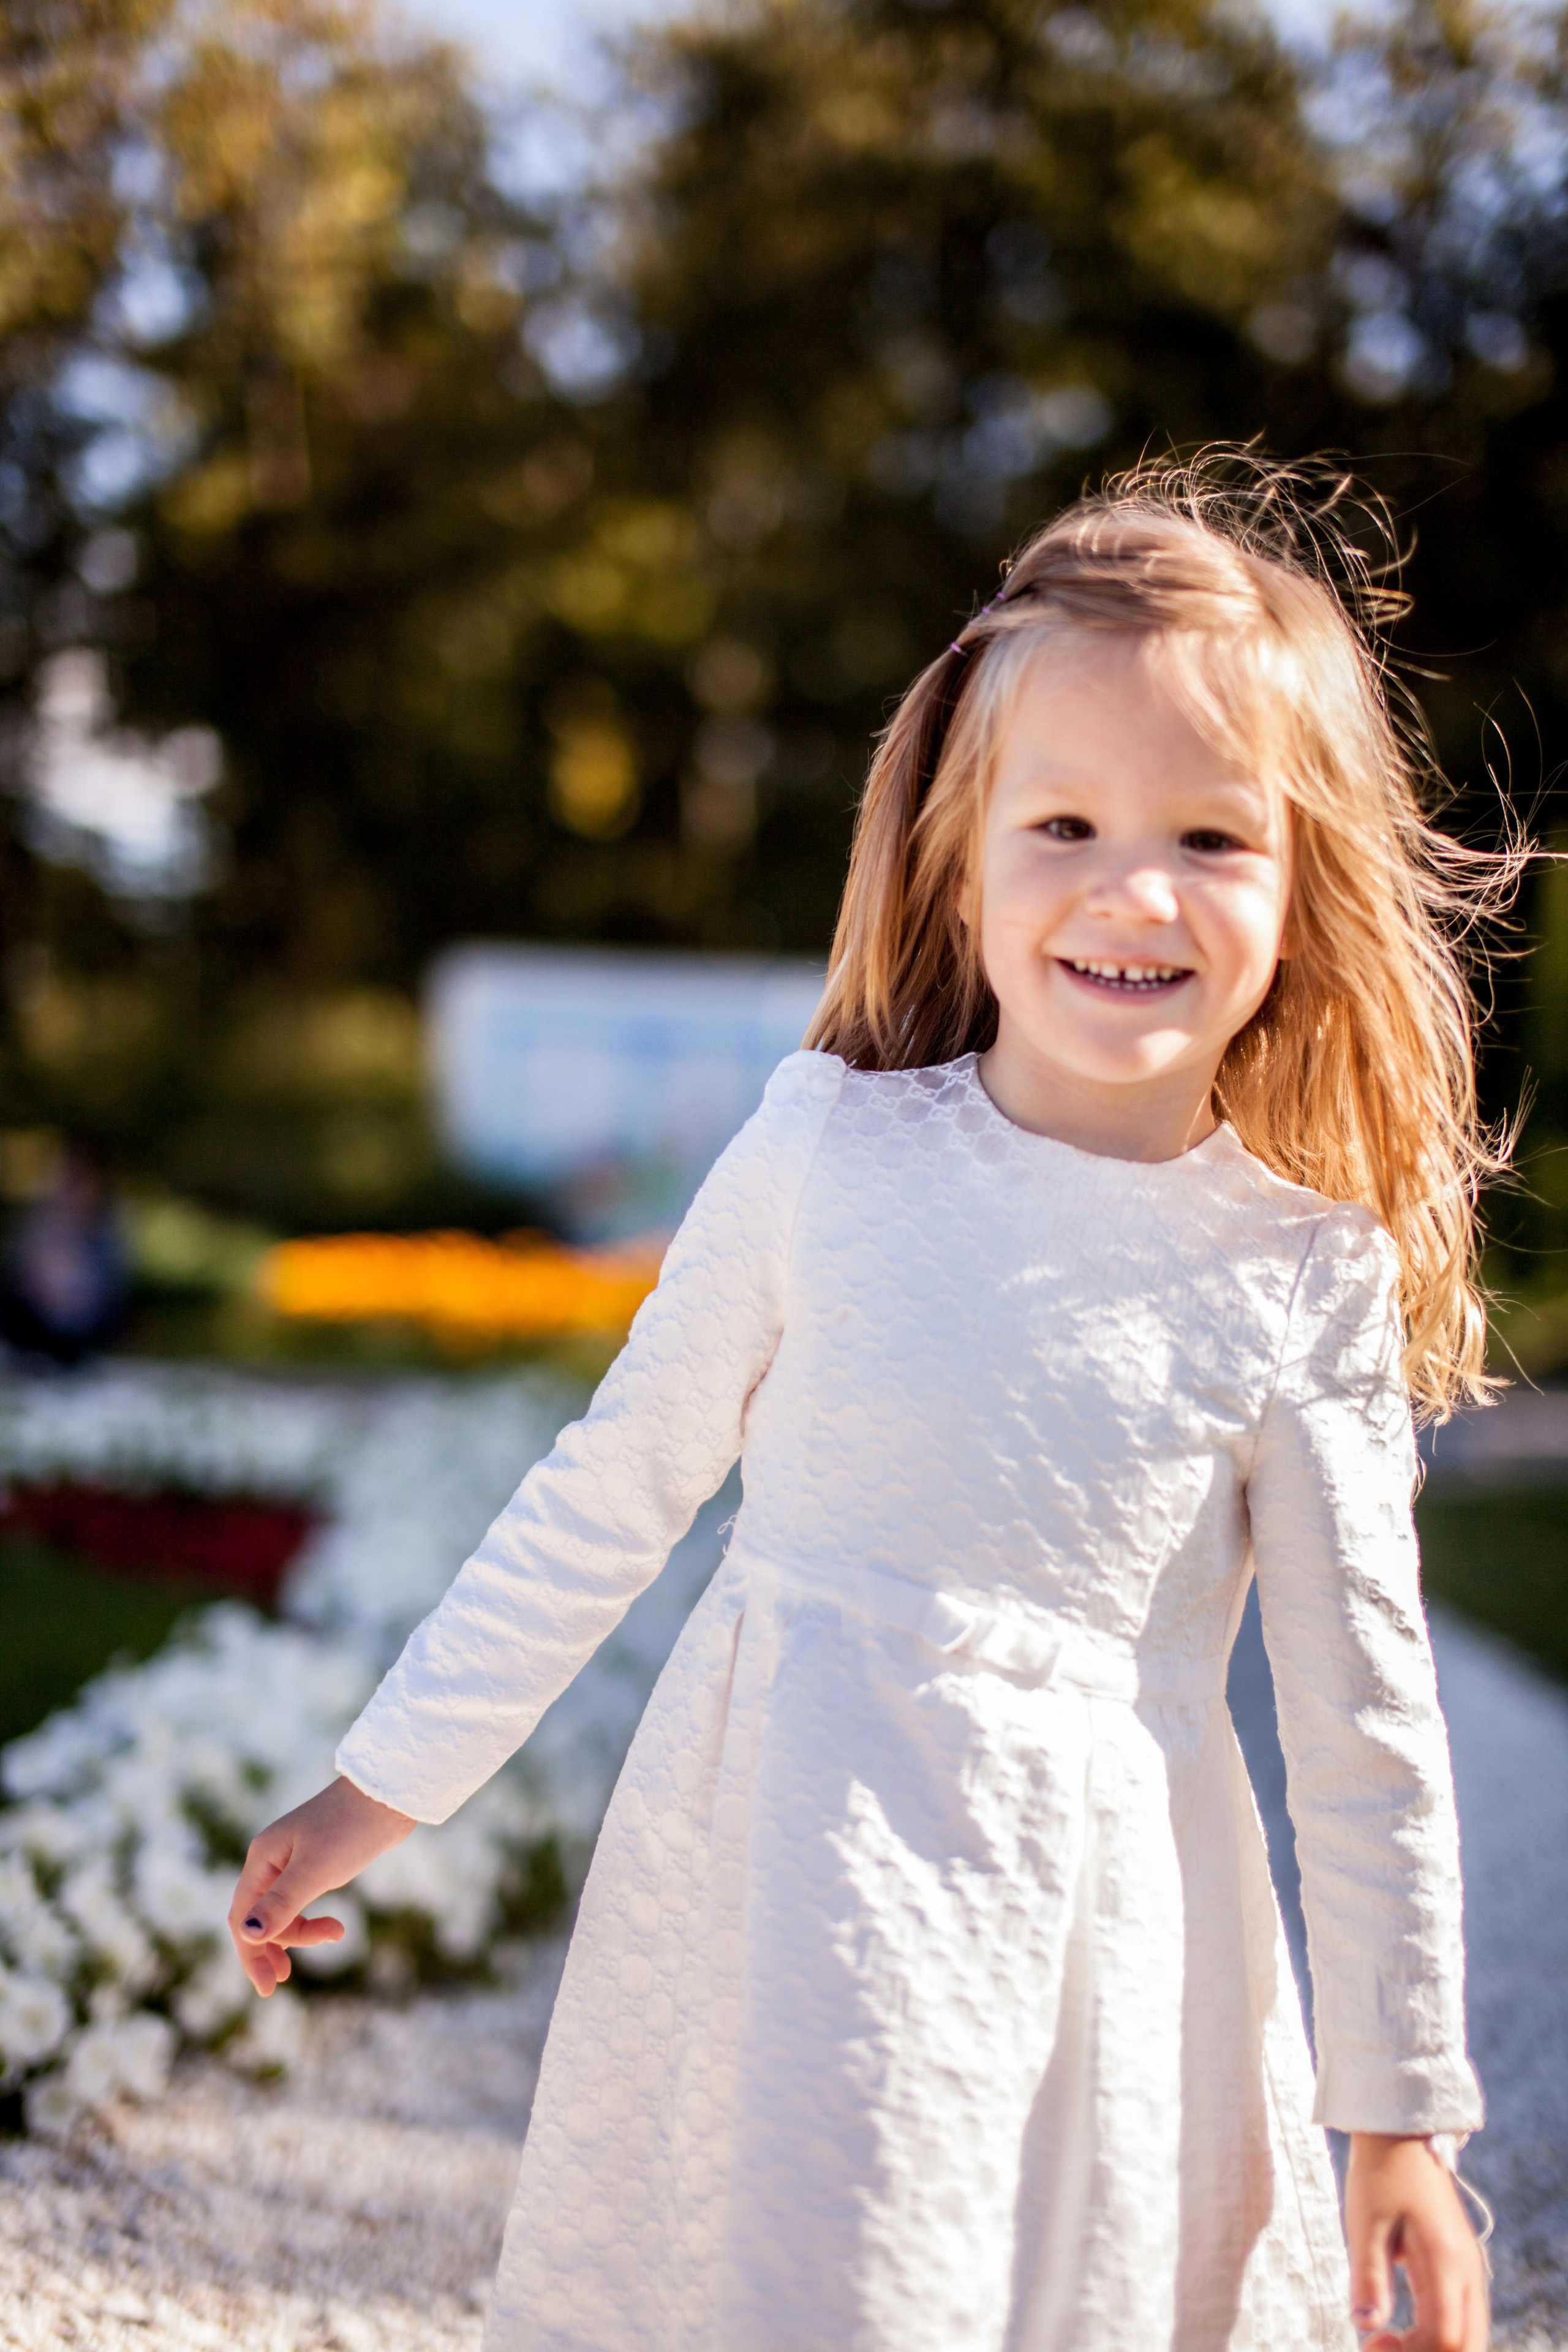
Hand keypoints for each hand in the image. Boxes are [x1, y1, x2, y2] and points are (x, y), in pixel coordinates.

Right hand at [228, 1775, 415, 1995]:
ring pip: (280, 1911)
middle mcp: (271, 1860)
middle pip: (256, 1916)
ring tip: (332, 1936)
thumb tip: (247, 1933)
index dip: (250, 1953)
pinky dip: (309, 1920)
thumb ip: (282, 1903)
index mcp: (262, 1858)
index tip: (269, 1987)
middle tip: (281, 1981)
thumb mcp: (315, 1870)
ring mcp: (292, 1861)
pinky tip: (333, 1929)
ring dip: (297, 1934)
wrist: (387, 1795)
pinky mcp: (314, 1863)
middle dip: (268, 1949)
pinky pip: (298, 1902)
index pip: (242, 1916)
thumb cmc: (350, 1828)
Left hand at [1346, 2132, 1488, 2351]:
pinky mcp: (1460, 2264)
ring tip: (1390, 2340)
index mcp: (1446, 2262)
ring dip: (1434, 2348)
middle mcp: (1467, 2271)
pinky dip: (1440, 2334)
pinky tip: (1405, 2328)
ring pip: (1469, 2334)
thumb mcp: (1364, 2223)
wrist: (1401, 2133)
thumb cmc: (1380, 2173)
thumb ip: (1368, 2278)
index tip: (1371, 2345)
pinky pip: (1462, 2316)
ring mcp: (1468, 2268)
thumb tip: (1366, 2326)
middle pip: (1467, 2345)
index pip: (1445, 2338)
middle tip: (1383, 2348)